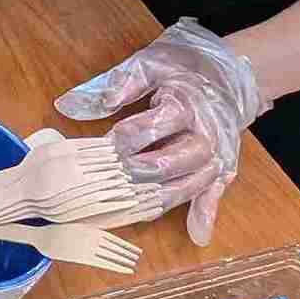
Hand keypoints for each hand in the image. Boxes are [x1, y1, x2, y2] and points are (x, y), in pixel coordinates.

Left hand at [56, 19, 270, 245]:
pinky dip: (207, 213)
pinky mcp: (223, 166)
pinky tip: (197, 235)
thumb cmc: (184, 66)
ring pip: (196, 180)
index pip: (155, 125)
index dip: (126, 138)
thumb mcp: (150, 64)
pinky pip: (216, 191)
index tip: (103, 146)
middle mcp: (206, 131)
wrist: (231, 73)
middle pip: (180, 158)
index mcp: (185, 103)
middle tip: (115, 176)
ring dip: (167, 197)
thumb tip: (68, 106)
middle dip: (145, 170)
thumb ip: (115, 84)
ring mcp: (218, 152)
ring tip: (135, 209)